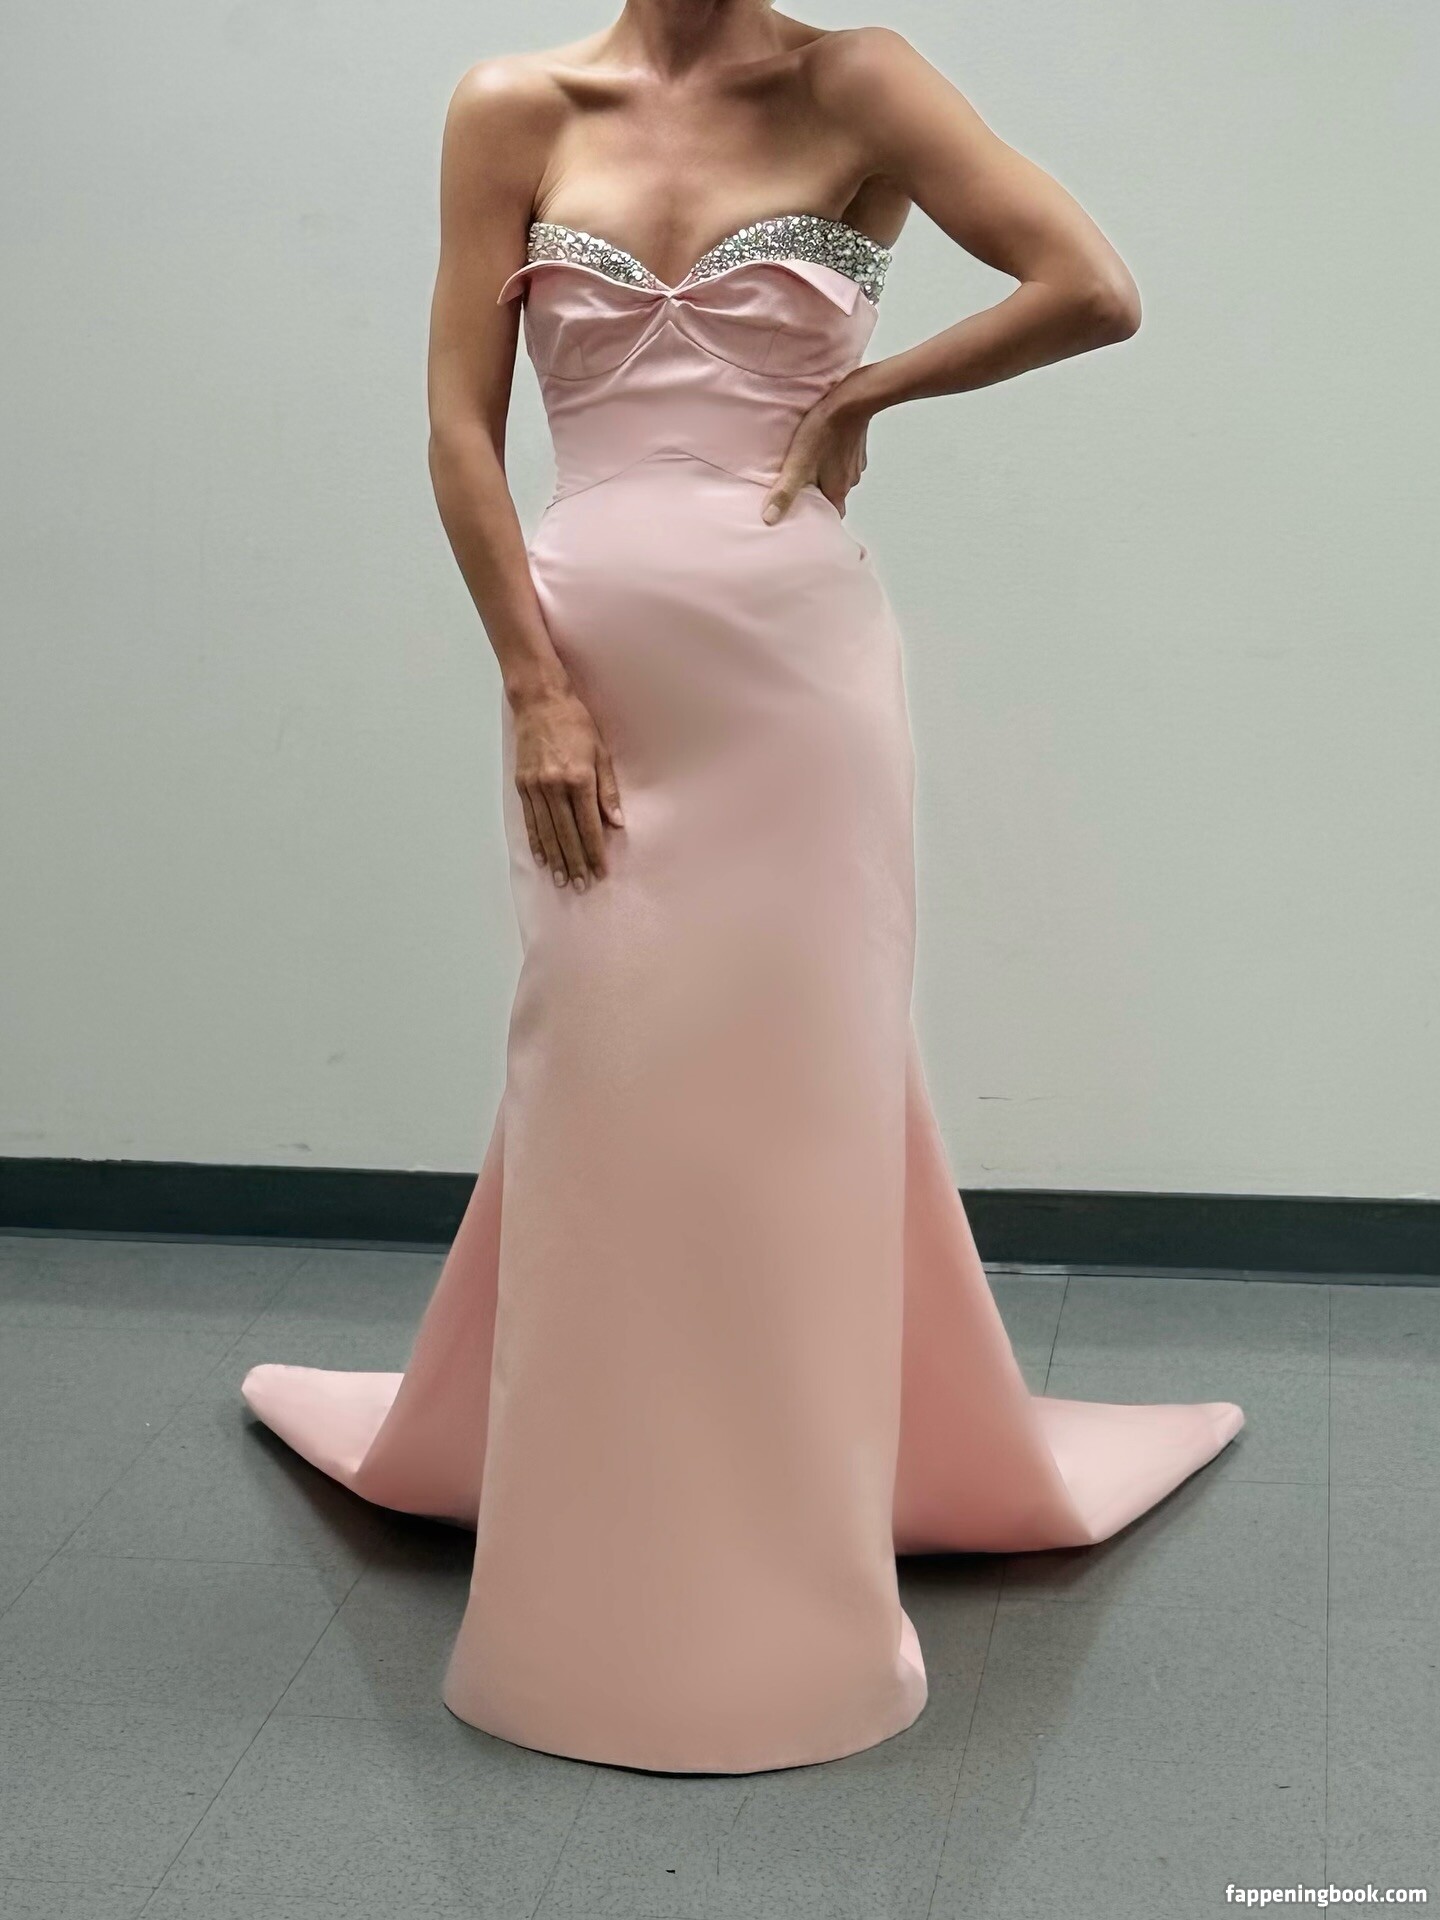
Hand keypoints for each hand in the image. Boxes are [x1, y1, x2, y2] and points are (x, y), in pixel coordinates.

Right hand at [512, 686, 623, 890]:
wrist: (540, 701)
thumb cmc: (576, 723)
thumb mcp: (601, 753)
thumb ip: (608, 790)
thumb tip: (617, 823)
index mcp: (579, 778)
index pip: (589, 826)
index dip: (595, 852)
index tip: (600, 872)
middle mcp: (555, 786)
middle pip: (566, 834)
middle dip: (575, 862)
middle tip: (581, 886)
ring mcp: (535, 787)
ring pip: (547, 832)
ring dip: (556, 859)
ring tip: (562, 879)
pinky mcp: (522, 785)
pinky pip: (530, 820)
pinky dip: (536, 842)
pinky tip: (543, 858)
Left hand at [760, 386, 871, 524]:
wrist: (851, 400)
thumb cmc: (824, 431)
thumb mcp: (797, 465)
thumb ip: (784, 493)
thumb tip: (770, 519)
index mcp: (837, 491)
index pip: (831, 516)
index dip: (819, 518)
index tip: (806, 517)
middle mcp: (850, 481)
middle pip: (833, 496)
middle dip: (819, 495)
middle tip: (802, 488)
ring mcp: (856, 463)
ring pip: (839, 477)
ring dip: (826, 474)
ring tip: (809, 465)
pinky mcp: (857, 446)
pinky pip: (844, 458)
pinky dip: (833, 457)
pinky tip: (822, 446)